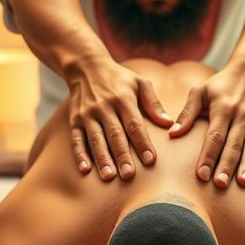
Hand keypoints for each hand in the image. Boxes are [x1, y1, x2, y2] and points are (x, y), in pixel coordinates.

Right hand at [67, 62, 172, 179]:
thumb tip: (169, 124)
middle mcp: (104, 107)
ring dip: (102, 159)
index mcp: (123, 99)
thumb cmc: (120, 79)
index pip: (134, 124)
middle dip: (122, 156)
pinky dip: (80, 155)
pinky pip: (77, 139)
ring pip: (96, 140)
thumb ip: (154, 104)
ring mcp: (87, 114)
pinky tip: (85, 170)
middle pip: (115, 135)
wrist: (86, 67)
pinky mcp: (75, 120)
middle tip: (129, 176)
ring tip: (109, 177)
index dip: (142, 143)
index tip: (151, 160)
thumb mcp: (140, 83)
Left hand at [168, 68, 244, 187]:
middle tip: (220, 185)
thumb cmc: (219, 86)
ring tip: (243, 184)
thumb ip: (187, 113)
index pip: (215, 136)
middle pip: (233, 145)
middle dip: (227, 166)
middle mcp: (242, 116)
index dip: (208, 156)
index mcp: (223, 109)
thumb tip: (172, 133)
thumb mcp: (200, 92)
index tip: (201, 175)